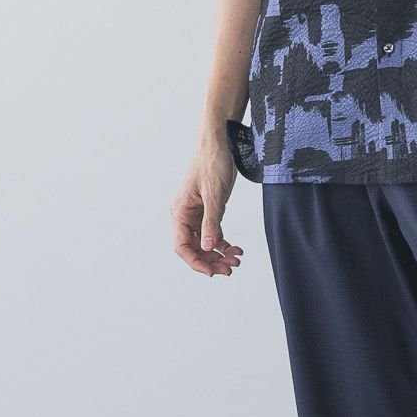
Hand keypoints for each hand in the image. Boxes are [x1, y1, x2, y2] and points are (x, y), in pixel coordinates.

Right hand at [173, 145, 245, 277]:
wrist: (219, 143)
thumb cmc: (212, 163)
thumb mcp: (214, 194)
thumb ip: (211, 222)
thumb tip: (207, 246)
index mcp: (180, 212)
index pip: (182, 246)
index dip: (196, 261)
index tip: (212, 272)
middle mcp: (185, 215)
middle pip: (193, 247)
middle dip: (211, 260)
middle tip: (230, 268)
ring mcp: (196, 214)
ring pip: (204, 242)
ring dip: (218, 254)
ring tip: (236, 260)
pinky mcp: (208, 210)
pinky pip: (213, 233)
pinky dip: (223, 243)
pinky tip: (235, 249)